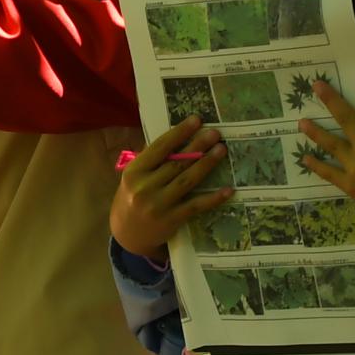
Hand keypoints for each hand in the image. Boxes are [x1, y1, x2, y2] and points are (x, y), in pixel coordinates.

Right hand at [110, 118, 232, 263]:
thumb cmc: (132, 197)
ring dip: (206, 164)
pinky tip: (228, 190)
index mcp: (134, 171)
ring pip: (187, 180)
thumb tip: (176, 135)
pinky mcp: (172, 220)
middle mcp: (145, 187)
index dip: (179, 133)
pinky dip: (213, 198)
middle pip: (177, 163)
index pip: (160, 148)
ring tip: (221, 150)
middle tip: (215, 133)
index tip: (197, 120)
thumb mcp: (134, 177)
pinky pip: (196, 206)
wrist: (127, 234)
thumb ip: (150, 158)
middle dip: (198, 146)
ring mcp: (159, 205)